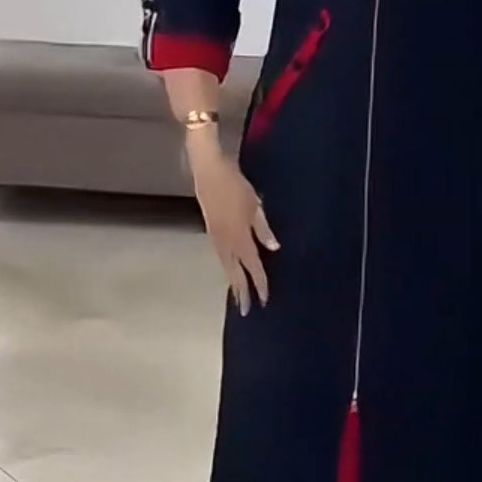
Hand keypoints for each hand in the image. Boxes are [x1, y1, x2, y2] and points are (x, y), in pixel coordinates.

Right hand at [188, 136, 278, 314]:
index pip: (253, 267)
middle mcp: (226, 242)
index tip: (264, 301)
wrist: (208, 171)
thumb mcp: (254, 205)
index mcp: (239, 237)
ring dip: (232, 281)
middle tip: (245, 310)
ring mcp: (216, 237)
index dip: (259, 284)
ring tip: (237, 295)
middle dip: (241, 291)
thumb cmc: (235, 185)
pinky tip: (229, 269)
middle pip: (235, 272)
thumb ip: (263, 229)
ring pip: (225, 266)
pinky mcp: (211, 230)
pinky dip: (226, 268)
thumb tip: (273, 248)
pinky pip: (220, 256)